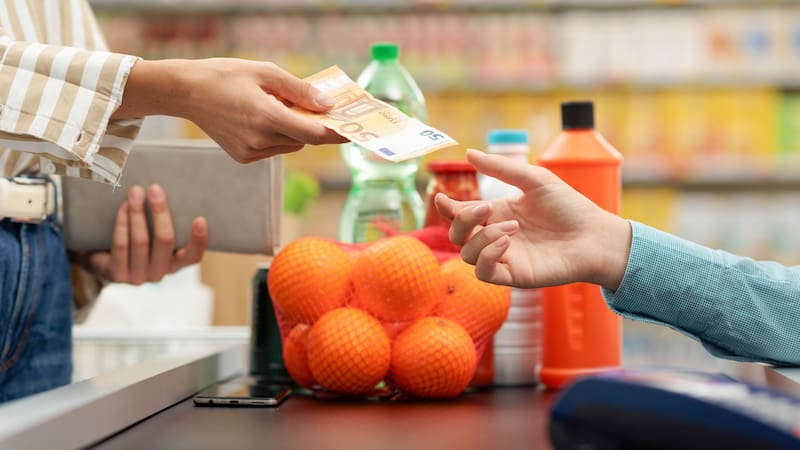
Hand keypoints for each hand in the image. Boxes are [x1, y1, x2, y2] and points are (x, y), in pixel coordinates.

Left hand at [78, 184, 207, 284]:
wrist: (102, 260)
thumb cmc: (136, 240)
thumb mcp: (153, 235)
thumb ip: (163, 221)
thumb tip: (165, 189)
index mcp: (175, 264)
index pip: (193, 256)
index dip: (198, 240)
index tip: (200, 218)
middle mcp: (160, 273)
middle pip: (165, 241)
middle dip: (160, 212)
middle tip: (155, 189)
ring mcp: (138, 277)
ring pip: (141, 241)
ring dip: (138, 213)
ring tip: (135, 192)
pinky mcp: (117, 275)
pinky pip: (121, 245)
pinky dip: (122, 223)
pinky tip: (123, 207)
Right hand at [112, 58, 347, 161]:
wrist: (186, 92)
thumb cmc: (226, 76)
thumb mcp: (265, 72)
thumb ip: (299, 90)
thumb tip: (328, 104)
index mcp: (266, 117)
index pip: (313, 133)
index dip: (336, 132)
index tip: (353, 130)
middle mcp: (259, 140)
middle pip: (304, 139)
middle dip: (316, 125)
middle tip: (327, 111)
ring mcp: (251, 152)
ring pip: (290, 144)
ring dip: (297, 130)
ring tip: (286, 108)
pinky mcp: (244, 158)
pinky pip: (274, 148)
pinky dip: (279, 135)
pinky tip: (266, 118)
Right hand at [434, 149, 631, 289]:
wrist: (595, 235)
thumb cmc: (569, 207)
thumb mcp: (534, 179)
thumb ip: (500, 168)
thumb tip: (468, 152)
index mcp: (497, 214)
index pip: (460, 214)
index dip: (446, 208)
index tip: (441, 197)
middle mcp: (495, 237)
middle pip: (457, 235)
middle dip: (463, 220)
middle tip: (486, 208)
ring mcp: (503, 258)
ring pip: (466, 255)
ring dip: (480, 238)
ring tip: (510, 227)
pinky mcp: (513, 276)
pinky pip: (484, 272)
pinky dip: (487, 256)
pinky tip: (505, 242)